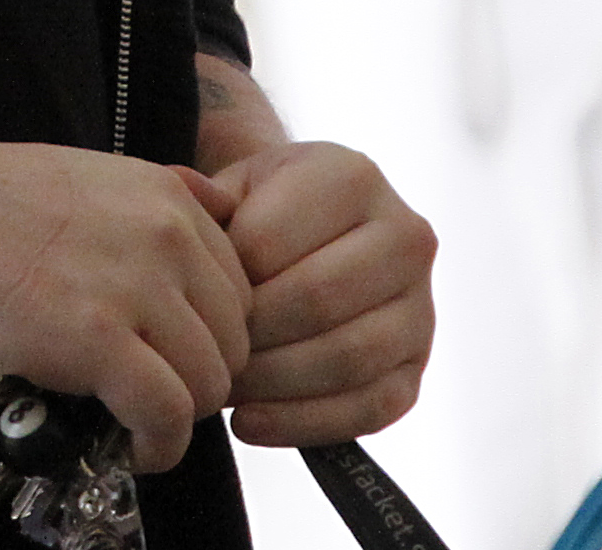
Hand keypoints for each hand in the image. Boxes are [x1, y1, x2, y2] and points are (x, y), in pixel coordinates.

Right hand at [0, 132, 251, 470]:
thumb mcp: (74, 175)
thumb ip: (147, 201)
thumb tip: (210, 216)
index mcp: (160, 191)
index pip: (239, 287)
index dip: (207, 333)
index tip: (167, 355)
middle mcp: (162, 231)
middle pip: (235, 339)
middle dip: (197, 376)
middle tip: (145, 393)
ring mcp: (132, 285)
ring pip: (211, 382)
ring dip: (177, 414)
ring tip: (131, 420)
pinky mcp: (96, 341)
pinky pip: (168, 416)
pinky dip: (158, 445)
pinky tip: (130, 448)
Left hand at [206, 141, 433, 444]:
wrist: (310, 233)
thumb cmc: (260, 211)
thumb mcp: (230, 187)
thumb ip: (201, 196)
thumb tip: (181, 190)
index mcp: (351, 177)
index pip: (270, 242)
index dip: (219, 280)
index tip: (183, 299)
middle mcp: (404, 236)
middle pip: (316, 301)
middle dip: (248, 336)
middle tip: (199, 353)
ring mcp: (420, 306)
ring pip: (348, 357)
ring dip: (273, 383)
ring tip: (221, 387)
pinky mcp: (417, 366)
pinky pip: (370, 408)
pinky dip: (304, 423)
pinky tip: (249, 424)